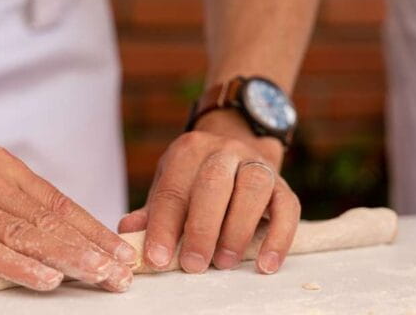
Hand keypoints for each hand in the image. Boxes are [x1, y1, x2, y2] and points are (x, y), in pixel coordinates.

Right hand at [0, 145, 136, 291]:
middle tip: (119, 272)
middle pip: (47, 218)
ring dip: (65, 258)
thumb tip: (60, 233)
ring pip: (23, 232)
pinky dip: (17, 264)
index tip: (119, 252)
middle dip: (89, 247)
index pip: (56, 202)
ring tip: (97, 276)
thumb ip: (9, 202)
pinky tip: (45, 277)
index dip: (91, 229)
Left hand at [118, 109, 300, 274]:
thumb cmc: (195, 181)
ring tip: (224, 263)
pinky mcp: (283, 184)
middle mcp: (224, 151)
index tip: (158, 258)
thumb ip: (152, 212)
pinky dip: (278, 238)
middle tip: (194, 265)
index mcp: (189, 151)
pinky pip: (287, 208)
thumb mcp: (170, 188)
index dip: (163, 226)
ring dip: (237, 229)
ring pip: (252, 188)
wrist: (236, 153)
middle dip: (202, 228)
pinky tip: (265, 264)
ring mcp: (256, 164)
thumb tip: (128, 231)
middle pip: (213, 184)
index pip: (173, 189)